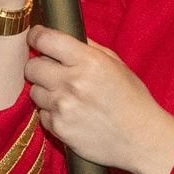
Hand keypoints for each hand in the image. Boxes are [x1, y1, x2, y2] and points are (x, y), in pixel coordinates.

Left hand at [24, 26, 173, 173]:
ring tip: (66, 96)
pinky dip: (52, 113)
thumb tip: (65, 33)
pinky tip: (70, 114)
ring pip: (34, 91)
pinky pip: (42, 114)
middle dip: (39, 66)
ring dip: (45, 91)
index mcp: (89, 61)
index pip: (46, 40)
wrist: (141, 139)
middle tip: (51, 70)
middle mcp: (72, 82)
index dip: (36, 36)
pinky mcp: (58, 128)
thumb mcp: (116, 64)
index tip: (36, 37)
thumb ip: (89, 47)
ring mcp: (63, 107)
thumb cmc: (132, 99)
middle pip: (32, 66)